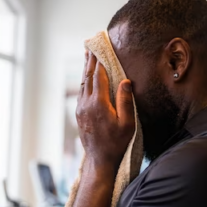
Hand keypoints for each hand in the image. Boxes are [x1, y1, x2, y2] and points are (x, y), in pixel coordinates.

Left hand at [76, 51, 134, 169]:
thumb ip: (125, 101)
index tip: (100, 48)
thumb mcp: (127, 124)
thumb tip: (125, 81)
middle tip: (90, 46)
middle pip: (87, 77)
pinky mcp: (79, 114)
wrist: (100, 159)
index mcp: (99, 104)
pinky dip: (84, 82)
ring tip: (87, 57)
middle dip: (90, 61)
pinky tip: (87, 79)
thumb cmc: (117, 143)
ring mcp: (81, 109)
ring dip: (85, 70)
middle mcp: (86, 104)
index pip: (99, 77)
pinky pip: (81, 93)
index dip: (100, 61)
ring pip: (82, 84)